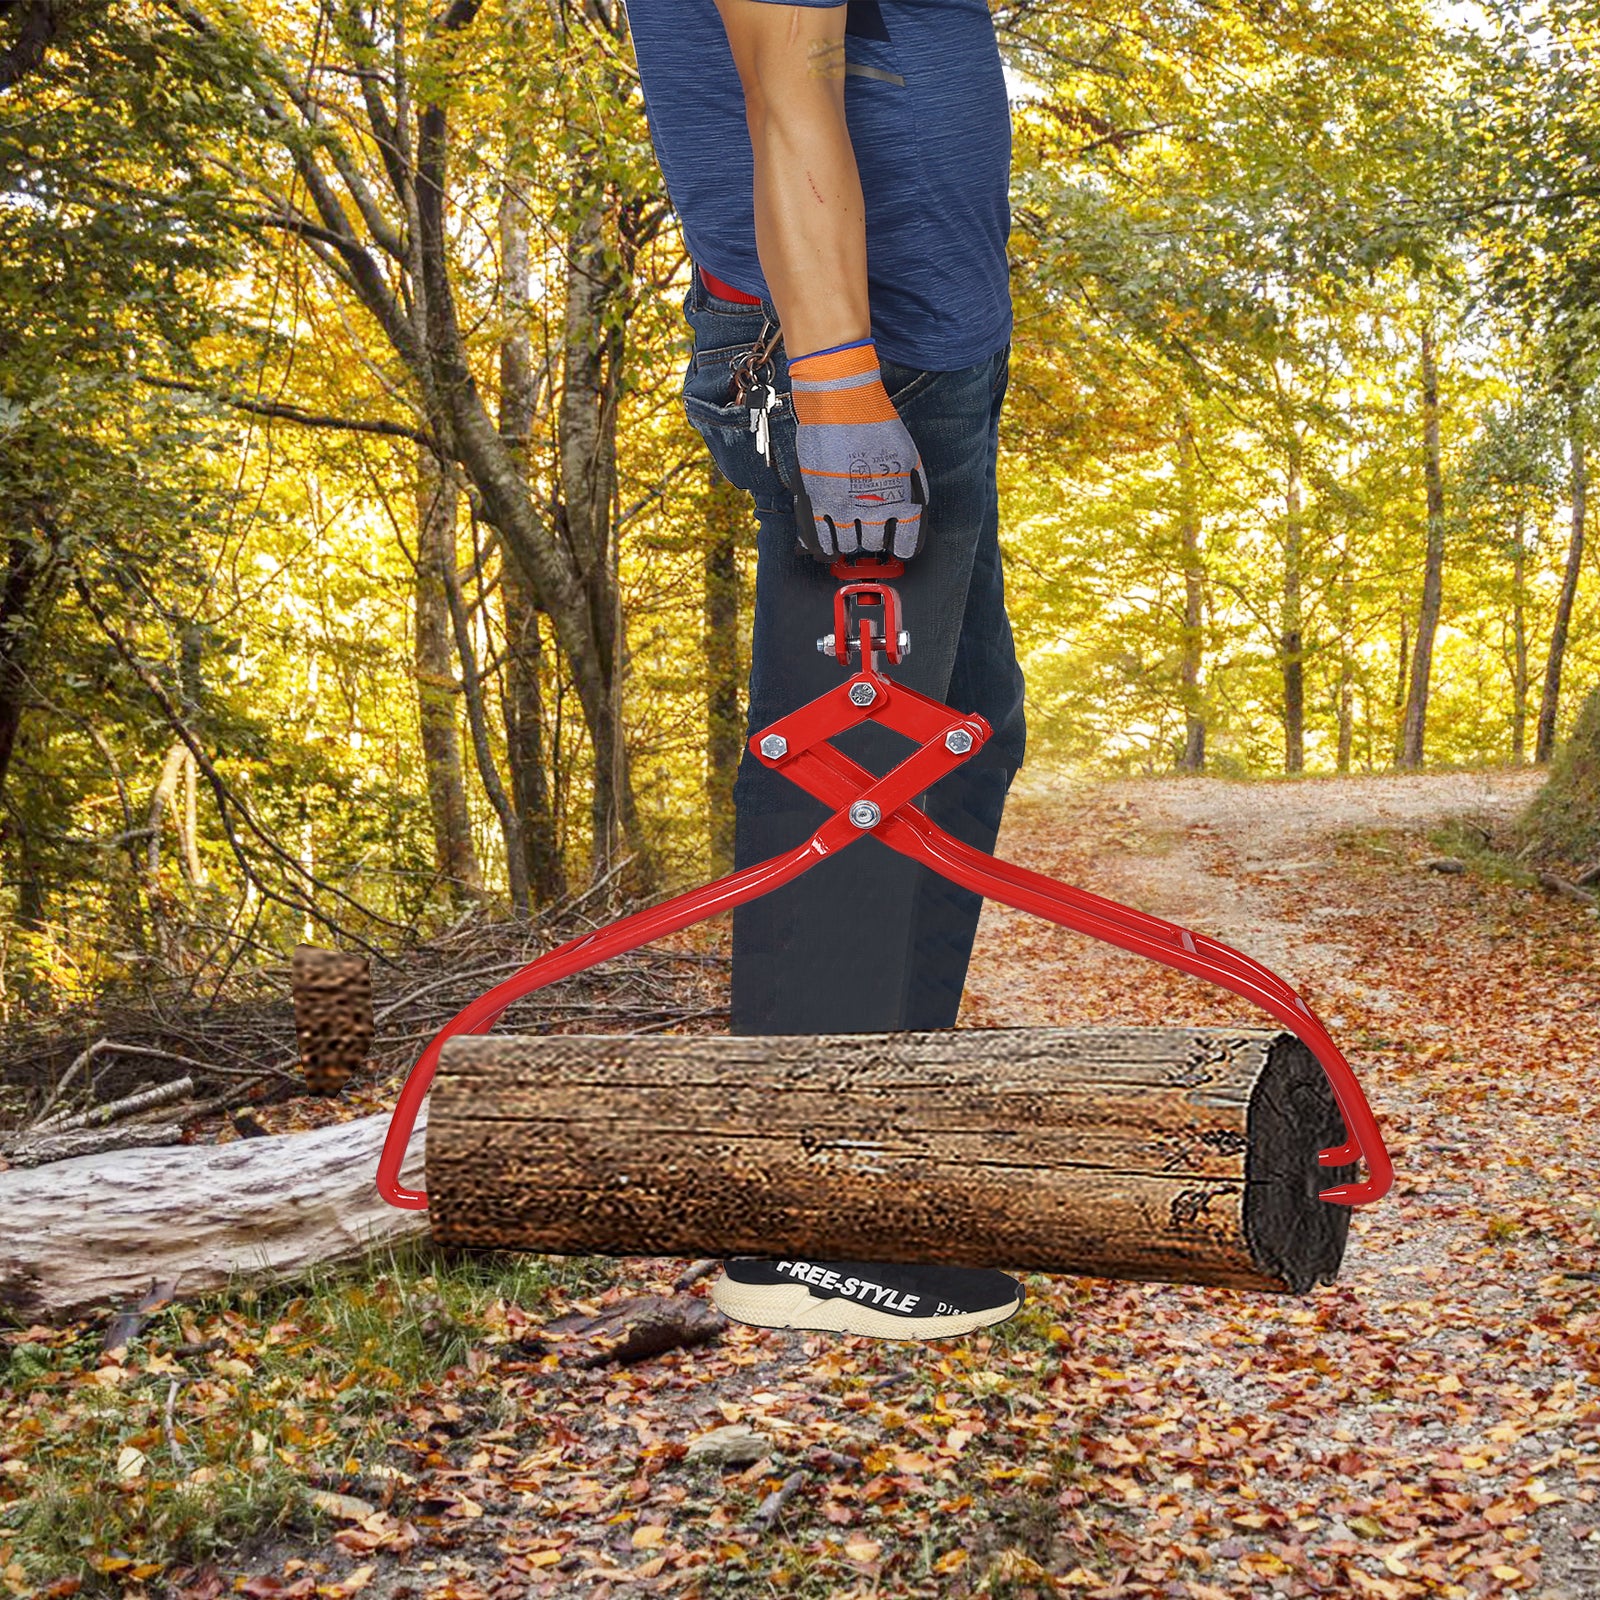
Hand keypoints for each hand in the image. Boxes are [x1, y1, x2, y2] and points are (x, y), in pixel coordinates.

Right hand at [787, 338, 928, 561]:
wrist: (841, 404)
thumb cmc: (876, 424)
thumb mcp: (908, 456)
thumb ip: (913, 487)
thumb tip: (914, 509)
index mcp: (900, 498)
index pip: (905, 541)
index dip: (901, 546)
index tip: (897, 546)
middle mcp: (873, 507)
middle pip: (872, 543)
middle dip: (871, 540)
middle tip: (867, 531)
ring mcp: (844, 506)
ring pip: (847, 544)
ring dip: (848, 542)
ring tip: (848, 532)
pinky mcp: (819, 501)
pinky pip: (821, 538)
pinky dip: (825, 545)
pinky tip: (828, 545)